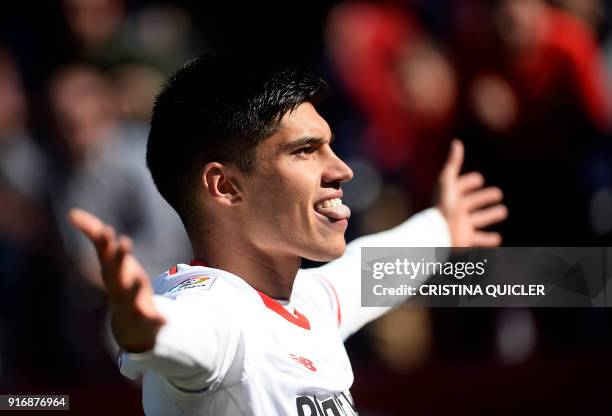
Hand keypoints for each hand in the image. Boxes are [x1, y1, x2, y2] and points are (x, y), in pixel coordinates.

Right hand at [68, 208, 164, 351]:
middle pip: (116, 271)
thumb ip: (94, 233)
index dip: (105, 242)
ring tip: (139, 279)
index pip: (105, 254)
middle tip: (125, 242)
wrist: (129, 325)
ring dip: (133, 287)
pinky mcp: (146, 317)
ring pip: (130, 295)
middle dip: (119, 258)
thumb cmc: (119, 282)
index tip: (106, 229)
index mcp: (110, 270)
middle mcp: (118, 286)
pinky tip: (165, 320)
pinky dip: (157, 320)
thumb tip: (71, 213)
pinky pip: (151, 319)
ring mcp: (131, 303)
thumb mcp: (109, 258)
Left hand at [436, 140, 507, 246]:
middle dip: (483, 198)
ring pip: (478, 219)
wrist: (438, 232)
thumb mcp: (447, 181)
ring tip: (503, 211)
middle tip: (498, 193)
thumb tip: (456, 142)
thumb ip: (453, 162)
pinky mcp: (465, 239)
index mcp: (450, 197)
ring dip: (490, 215)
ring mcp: (461, 225)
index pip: (460, 187)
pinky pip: (479, 239)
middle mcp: (456, 210)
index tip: (478, 179)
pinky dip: (489, 239)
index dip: (469, 182)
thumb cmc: (443, 206)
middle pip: (472, 202)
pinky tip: (498, 239)